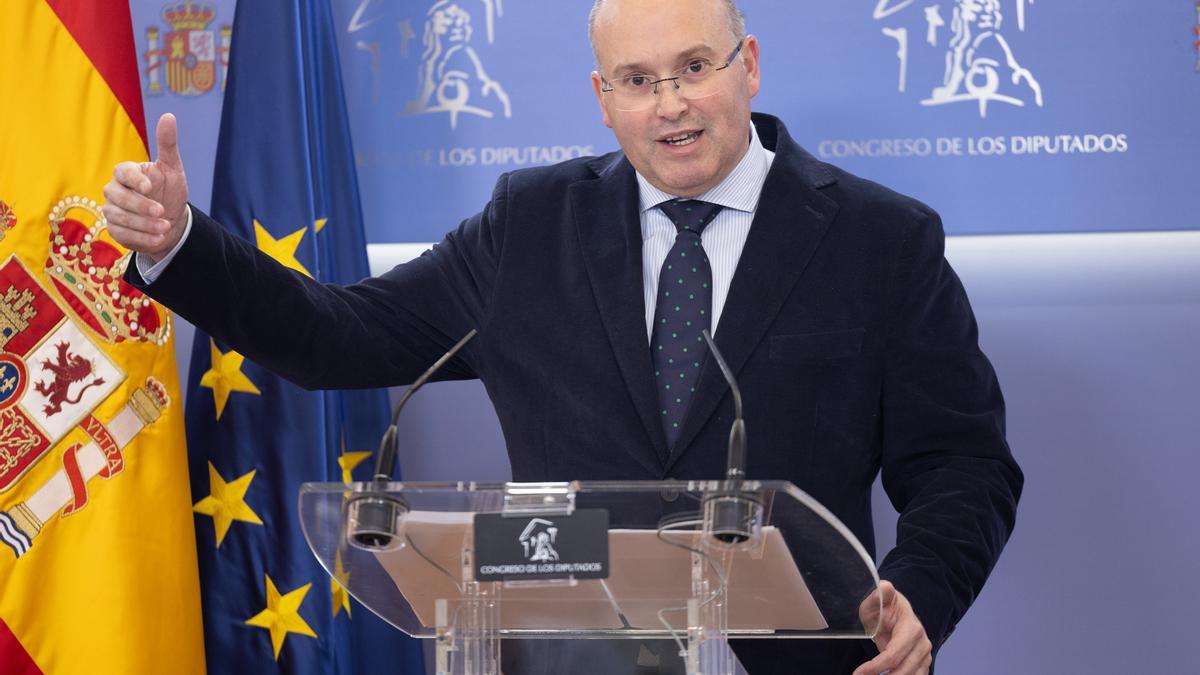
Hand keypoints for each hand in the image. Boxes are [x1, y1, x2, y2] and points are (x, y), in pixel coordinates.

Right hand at [102, 113, 189, 260]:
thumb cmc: (169, 191)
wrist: (171, 220)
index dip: (134, 179)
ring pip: (119, 217)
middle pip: (119, 197)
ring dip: (144, 225)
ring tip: (165, 227)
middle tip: (162, 212)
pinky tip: (159, 238)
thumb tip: (169, 116)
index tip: (150, 187)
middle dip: (141, 206)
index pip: (122, 172)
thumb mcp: (173, 169)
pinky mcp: (114, 229)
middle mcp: (114, 190)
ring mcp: (112, 210)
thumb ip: (167, 145)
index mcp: (127, 172)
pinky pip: (123, 234)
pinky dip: (142, 238)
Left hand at [854, 581, 932, 674]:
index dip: (875, 667)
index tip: (858, 673)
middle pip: (904, 670)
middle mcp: (922, 643)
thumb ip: (879, 595)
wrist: (895, 613)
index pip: (894, 654)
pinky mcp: (923, 662)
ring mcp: (924, 654)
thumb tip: (886, 586)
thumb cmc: (883, 607)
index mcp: (911, 628)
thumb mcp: (875, 600)